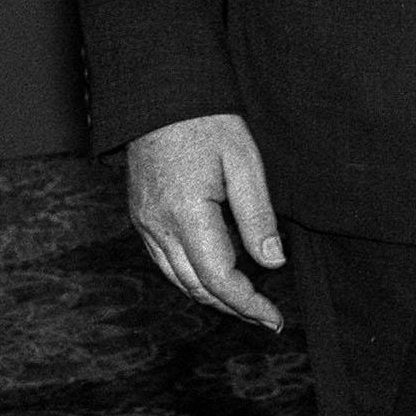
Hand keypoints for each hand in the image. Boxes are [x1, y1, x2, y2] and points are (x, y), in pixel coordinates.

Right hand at [128, 113, 285, 330]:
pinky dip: (191, 276)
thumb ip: (258, 216)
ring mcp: (145, 223)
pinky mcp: (142, 217)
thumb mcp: (245, 163)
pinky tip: (215, 275)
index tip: (274, 318)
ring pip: (177, 278)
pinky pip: (165, 261)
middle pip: (195, 286)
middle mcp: (158, 226)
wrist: (160, 98)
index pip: (218, 277)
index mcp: (186, 215)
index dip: (247, 303)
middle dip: (232, 307)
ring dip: (211, 296)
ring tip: (246, 303)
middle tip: (266, 317)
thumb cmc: (208, 123)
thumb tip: (273, 263)